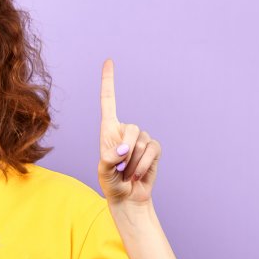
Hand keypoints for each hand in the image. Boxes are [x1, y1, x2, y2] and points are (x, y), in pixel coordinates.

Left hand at [97, 60, 160, 204]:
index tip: (109, 60)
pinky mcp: (154, 148)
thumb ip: (108, 160)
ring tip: (127, 173)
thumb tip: (124, 149)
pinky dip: (145, 164)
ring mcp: (141, 138)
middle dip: (127, 150)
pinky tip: (138, 173)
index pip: (108, 101)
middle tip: (120, 168)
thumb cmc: (111, 183)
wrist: (127, 197)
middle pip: (132, 128)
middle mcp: (125, 130)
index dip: (108, 81)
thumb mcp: (103, 173)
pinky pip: (153, 150)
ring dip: (134, 163)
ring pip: (142, 142)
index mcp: (108, 130)